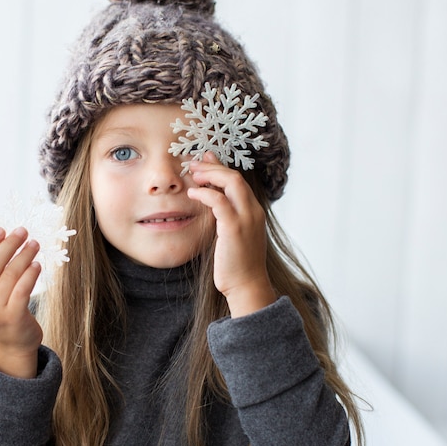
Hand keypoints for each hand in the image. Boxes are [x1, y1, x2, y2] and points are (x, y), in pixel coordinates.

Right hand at [0, 227, 43, 376]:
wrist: (11, 346)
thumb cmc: (1, 312)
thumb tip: (3, 238)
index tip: (1, 230)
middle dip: (9, 244)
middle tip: (23, 231)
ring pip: (10, 274)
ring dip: (24, 255)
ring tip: (34, 244)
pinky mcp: (13, 317)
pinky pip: (22, 289)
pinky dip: (30, 274)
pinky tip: (37, 264)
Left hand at [187, 153, 276, 316]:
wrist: (247, 286)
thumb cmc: (237, 265)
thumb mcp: (233, 235)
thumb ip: (226, 218)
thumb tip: (213, 204)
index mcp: (254, 211)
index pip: (238, 180)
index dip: (220, 166)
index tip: (205, 159)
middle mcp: (253, 211)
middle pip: (235, 176)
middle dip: (213, 166)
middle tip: (194, 162)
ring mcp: (246, 218)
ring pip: (231, 182)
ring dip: (210, 174)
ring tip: (193, 172)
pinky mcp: (234, 228)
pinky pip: (219, 201)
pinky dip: (205, 193)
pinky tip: (193, 193)